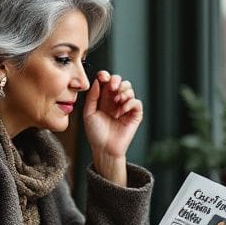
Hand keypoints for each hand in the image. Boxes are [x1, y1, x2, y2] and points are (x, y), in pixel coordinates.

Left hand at [84, 70, 142, 184]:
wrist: (104, 148)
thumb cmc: (96, 133)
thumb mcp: (88, 113)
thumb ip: (92, 96)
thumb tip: (97, 81)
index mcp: (103, 98)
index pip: (107, 81)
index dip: (105, 76)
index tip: (102, 77)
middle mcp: (115, 101)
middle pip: (120, 81)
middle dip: (116, 80)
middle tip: (112, 87)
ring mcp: (125, 107)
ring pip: (129, 89)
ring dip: (123, 92)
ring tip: (117, 101)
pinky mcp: (134, 115)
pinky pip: (136, 102)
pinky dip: (130, 103)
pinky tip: (121, 110)